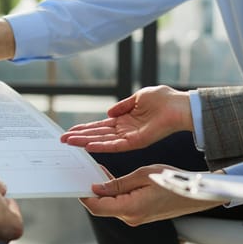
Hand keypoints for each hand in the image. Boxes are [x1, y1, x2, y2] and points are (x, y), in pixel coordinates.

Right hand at [61, 85, 192, 152]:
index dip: (85, 128)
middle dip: (79, 137)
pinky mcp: (135, 142)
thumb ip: (123, 105)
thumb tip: (109, 111)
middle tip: (63, 140)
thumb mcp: (139, 97)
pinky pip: (115, 145)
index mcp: (124, 120)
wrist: (179, 106)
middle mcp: (124, 131)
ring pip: (102, 141)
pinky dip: (101, 146)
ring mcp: (129, 137)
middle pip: (97, 135)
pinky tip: (88, 145)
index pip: (100, 126)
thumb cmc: (163, 100)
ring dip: (85, 142)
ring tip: (70, 142)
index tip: (70, 131)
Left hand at [80, 165, 224, 225]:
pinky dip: (113, 194)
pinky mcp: (138, 214)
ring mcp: (135, 217)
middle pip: (101, 207)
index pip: (97, 206)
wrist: (194, 193)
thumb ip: (117, 184)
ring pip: (110, 205)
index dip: (84, 196)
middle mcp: (130, 217)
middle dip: (91, 191)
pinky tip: (110, 180)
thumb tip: (96, 187)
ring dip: (102, 191)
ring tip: (98, 172)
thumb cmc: (172, 181)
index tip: (76, 182)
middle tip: (85, 172)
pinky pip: (119, 205)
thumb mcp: (142, 175)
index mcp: (130, 208)